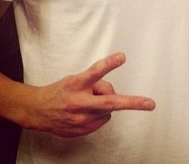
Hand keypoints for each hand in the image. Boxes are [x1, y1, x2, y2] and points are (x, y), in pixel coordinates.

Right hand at [26, 52, 154, 136]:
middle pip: (109, 102)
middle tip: (150, 104)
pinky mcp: (82, 131)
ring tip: (87, 101)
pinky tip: (84, 111)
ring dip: (104, 104)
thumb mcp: (75, 79)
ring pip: (108, 110)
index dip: (109, 64)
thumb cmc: (60, 91)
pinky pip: (102, 120)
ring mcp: (81, 120)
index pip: (95, 72)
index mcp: (77, 84)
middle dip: (133, 103)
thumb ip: (94, 82)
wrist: (37, 112)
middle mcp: (79, 103)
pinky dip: (98, 114)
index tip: (122, 57)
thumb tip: (111, 91)